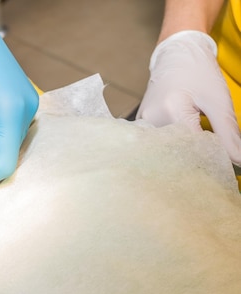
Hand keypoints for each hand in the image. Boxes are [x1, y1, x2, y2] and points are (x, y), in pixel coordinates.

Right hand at [137, 30, 240, 165]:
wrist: (177, 54)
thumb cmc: (198, 73)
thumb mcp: (219, 102)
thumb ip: (229, 134)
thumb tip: (238, 161)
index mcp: (172, 111)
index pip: (192, 150)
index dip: (209, 158)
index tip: (219, 158)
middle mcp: (151, 120)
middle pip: (175, 153)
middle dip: (194, 158)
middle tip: (208, 151)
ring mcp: (142, 123)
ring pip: (164, 151)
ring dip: (182, 153)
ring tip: (194, 144)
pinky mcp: (140, 125)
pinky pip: (156, 144)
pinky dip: (171, 147)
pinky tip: (181, 141)